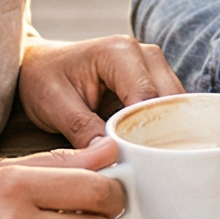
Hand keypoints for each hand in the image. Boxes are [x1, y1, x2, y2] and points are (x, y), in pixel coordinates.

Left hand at [19, 35, 183, 146]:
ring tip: (147, 161)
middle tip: (145, 166)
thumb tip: (108, 154)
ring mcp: (154, 68)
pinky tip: (150, 152)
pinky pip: (171, 111)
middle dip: (162, 135)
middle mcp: (145, 55)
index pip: (148, 97)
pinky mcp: (156, 84)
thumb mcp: (53, 103)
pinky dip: (164, 132)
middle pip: (171, 101)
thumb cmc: (44, 78)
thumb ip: (81, 127)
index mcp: (119, 53)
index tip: (135, 160)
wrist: (41, 66)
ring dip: (166, 134)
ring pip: (177, 108)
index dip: (146, 131)